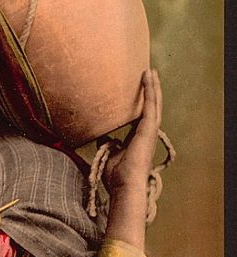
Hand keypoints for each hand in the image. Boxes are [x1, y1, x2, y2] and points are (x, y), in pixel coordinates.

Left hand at [102, 69, 162, 192]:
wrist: (124, 185)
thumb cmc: (117, 176)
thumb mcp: (109, 153)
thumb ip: (108, 141)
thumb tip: (101, 132)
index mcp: (139, 140)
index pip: (141, 117)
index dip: (142, 104)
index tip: (139, 92)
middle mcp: (147, 134)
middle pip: (151, 108)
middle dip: (151, 91)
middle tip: (149, 75)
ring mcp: (150, 131)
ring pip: (154, 103)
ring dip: (153, 87)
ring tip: (150, 71)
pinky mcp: (149, 129)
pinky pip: (151, 105)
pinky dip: (150, 90)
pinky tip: (148, 77)